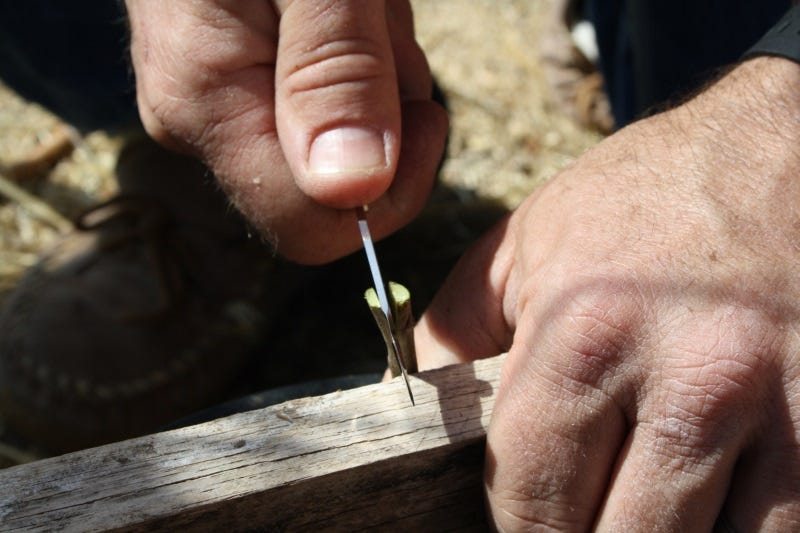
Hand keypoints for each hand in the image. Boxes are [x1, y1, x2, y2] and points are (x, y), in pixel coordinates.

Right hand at [124, 0, 446, 262]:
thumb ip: (334, 71)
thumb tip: (349, 191)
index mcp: (209, 105)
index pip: (313, 228)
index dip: (389, 193)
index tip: (425, 115)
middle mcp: (202, 122)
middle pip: (334, 188)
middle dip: (386, 114)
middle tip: (377, 22)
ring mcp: (217, 103)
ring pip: (340, 143)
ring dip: (379, 76)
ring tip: (360, 3)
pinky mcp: (240, 82)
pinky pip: (325, 104)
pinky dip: (361, 59)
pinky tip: (342, 6)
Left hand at [416, 57, 799, 529]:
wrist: (780, 147)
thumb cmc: (642, 198)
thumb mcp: (525, 243)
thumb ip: (457, 329)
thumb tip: (419, 409)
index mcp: (586, 335)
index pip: (531, 498)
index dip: (516, 529)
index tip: (521, 523)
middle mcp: (690, 379)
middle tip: (576, 516)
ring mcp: (782, 409)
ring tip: (639, 509)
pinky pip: (782, 529)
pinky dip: (737, 531)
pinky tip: (705, 505)